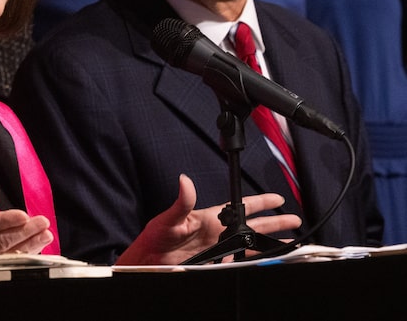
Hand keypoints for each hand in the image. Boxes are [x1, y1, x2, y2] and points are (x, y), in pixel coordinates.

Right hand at [0, 183, 54, 320]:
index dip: (6, 221)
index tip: (24, 214)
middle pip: (2, 241)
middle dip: (24, 232)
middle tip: (43, 222)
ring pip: (9, 256)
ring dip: (30, 246)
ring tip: (46, 235)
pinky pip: (10, 269)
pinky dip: (26, 260)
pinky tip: (39, 252)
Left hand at [115, 174, 300, 265]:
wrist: (150, 261)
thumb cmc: (155, 237)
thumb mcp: (169, 218)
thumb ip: (182, 201)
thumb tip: (185, 180)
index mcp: (210, 217)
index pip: (240, 206)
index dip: (260, 202)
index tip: (277, 198)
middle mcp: (217, 232)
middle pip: (253, 225)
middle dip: (274, 221)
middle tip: (293, 219)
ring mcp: (218, 248)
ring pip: (251, 244)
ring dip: (270, 242)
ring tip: (290, 242)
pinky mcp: (216, 263)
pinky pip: (242, 260)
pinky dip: (257, 259)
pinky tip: (269, 259)